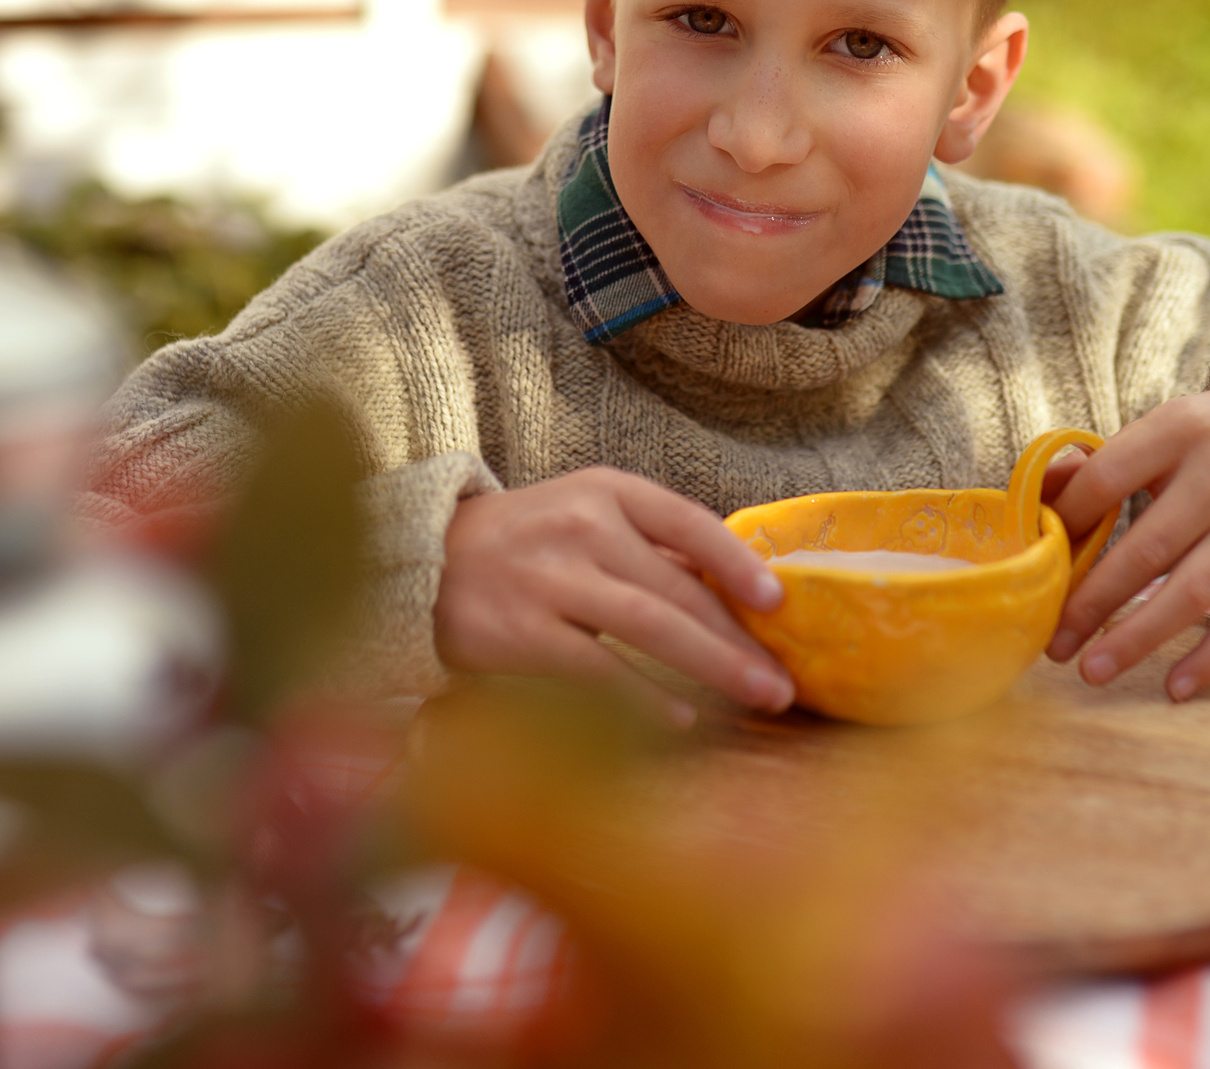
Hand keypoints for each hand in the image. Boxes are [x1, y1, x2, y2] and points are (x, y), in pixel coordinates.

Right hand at [435, 466, 793, 726]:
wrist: (425, 560)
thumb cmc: (528, 543)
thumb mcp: (588, 516)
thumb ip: (654, 546)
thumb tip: (739, 587)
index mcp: (607, 492)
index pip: (688, 521)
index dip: (738, 562)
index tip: (778, 602)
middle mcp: (582, 527)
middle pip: (678, 587)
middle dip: (738, 639)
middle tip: (784, 681)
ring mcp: (550, 579)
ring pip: (650, 626)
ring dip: (713, 666)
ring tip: (757, 698)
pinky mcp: (521, 632)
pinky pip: (599, 669)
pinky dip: (645, 696)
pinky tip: (681, 717)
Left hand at [1042, 385, 1209, 700]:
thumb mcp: (1160, 430)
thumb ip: (1098, 464)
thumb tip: (1038, 503)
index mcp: (1179, 429)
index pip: (1107, 481)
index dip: (1066, 523)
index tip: (1039, 564)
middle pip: (1147, 550)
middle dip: (1093, 602)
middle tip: (1054, 642)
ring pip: (1193, 593)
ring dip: (1138, 639)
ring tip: (1093, 670)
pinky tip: (1175, 687)